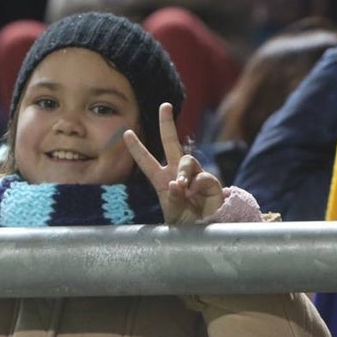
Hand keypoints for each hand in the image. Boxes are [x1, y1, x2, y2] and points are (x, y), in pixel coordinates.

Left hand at [124, 103, 225, 224]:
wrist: (204, 230)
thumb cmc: (185, 223)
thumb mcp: (172, 214)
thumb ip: (172, 200)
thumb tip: (177, 183)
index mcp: (162, 180)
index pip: (147, 161)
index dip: (137, 148)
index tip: (126, 133)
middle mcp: (177, 173)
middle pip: (171, 142)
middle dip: (167, 123)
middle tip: (165, 105)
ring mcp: (194, 175)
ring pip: (187, 160)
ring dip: (183, 172)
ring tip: (183, 188)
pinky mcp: (209, 181)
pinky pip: (202, 175)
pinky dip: (196, 184)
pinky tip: (193, 194)